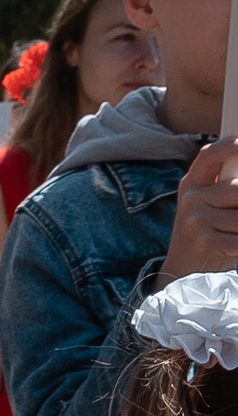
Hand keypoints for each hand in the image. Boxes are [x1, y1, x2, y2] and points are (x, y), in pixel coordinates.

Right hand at [157, 137, 237, 287]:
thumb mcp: (209, 204)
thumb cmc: (207, 231)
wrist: (183, 269)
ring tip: (235, 232)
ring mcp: (195, 220)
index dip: (230, 145)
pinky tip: (235, 246)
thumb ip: (226, 186)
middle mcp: (190, 198)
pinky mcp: (204, 241)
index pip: (210, 155)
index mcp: (192, 183)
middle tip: (237, 212)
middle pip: (237, 189)